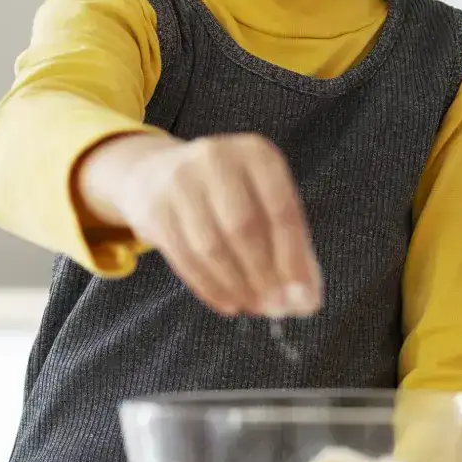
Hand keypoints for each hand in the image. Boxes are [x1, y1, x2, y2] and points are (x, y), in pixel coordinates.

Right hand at [75, 132, 321, 317]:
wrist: (155, 174)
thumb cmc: (226, 195)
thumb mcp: (260, 200)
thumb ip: (287, 243)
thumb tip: (306, 300)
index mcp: (256, 154)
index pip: (282, 210)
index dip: (293, 257)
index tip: (302, 296)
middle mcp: (217, 158)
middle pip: (244, 228)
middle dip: (263, 275)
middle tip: (275, 308)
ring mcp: (180, 180)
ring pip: (212, 246)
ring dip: (236, 285)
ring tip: (252, 306)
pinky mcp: (155, 207)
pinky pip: (185, 257)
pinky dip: (210, 288)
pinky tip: (228, 303)